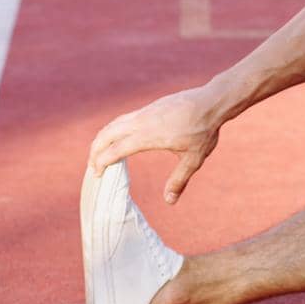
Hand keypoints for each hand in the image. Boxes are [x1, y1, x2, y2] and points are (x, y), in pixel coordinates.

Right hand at [87, 86, 222, 203]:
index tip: (97, 174)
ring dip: (102, 138)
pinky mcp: (150, 107)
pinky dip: (113, 129)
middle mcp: (142, 121)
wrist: (212, 101)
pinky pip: (124, 118)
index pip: (116, 149)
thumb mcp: (194, 159)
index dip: (102, 161)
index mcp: (149, 136)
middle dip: (95, 150)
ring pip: (114, 123)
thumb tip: (170, 202)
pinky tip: (117, 137)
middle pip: (107, 134)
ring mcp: (145, 112)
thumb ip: (179, 180)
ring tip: (99, 152)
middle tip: (92, 166)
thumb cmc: (204, 131)